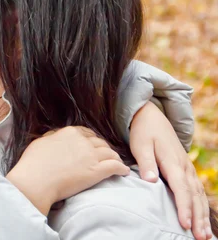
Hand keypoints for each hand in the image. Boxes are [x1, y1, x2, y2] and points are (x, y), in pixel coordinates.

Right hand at [5, 126, 130, 214]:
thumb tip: (57, 136)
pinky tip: (124, 172)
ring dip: (115, 158)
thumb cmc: (33, 164)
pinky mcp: (97, 171)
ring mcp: (91, 156)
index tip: (93, 146)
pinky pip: (115, 166)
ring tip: (117, 164)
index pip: (87, 133)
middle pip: (100, 143)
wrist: (35, 181)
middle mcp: (83, 141)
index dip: (92, 140)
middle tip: (106, 156)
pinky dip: (122, 168)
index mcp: (69, 132)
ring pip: (111, 153)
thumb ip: (53, 137)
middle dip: (104, 149)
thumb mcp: (41, 142)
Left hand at [130, 102, 212, 239]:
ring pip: (199, 195)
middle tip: (200, 237)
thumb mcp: (141, 144)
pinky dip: (201, 206)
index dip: (184, 207)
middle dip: (198, 218)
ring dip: (202, 215)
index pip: (181, 189)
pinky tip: (202, 219)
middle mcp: (184, 167)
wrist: (151, 117)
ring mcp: (188, 169)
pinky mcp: (186, 170)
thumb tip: (151, 180)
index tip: (184, 224)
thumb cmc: (143, 132)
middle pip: (194, 196)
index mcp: (173, 162)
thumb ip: (146, 163)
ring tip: (204, 235)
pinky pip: (197, 191)